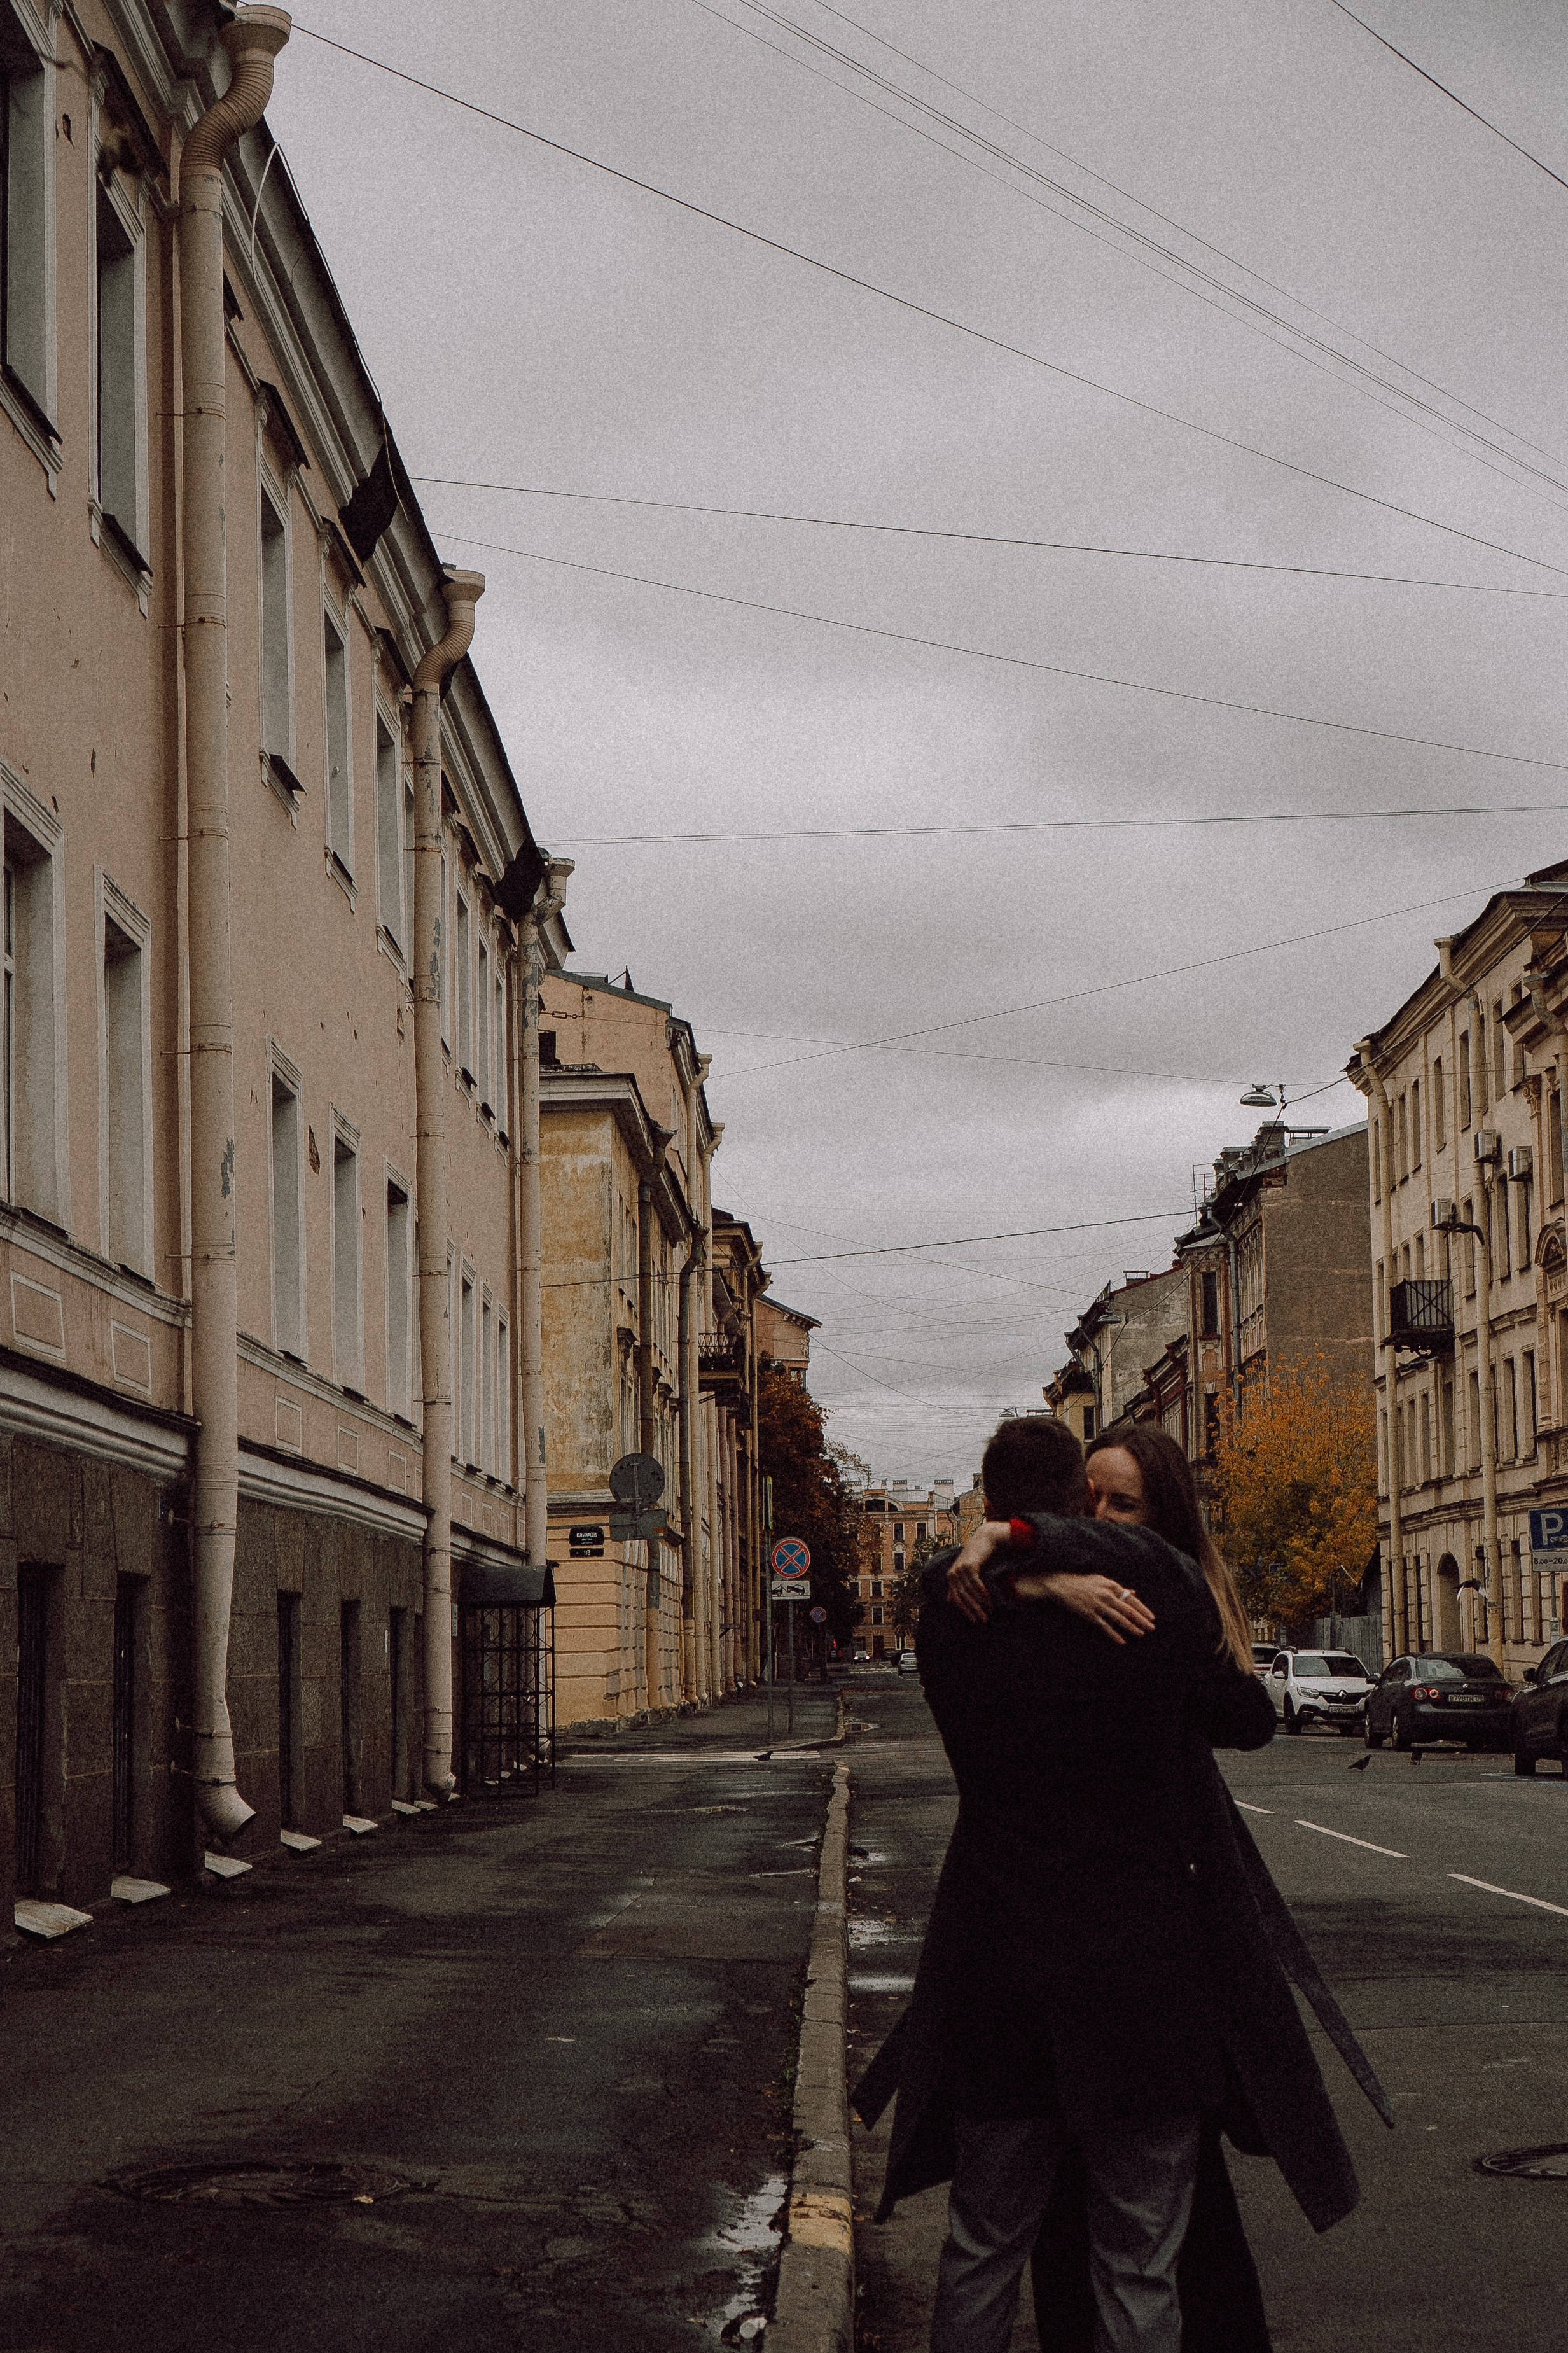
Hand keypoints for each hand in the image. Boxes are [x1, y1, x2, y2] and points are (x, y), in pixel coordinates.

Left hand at [945, 1521, 1011, 1623]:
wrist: (984, 1539)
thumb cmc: (975, 1557)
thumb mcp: (964, 1571)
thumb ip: (956, 1585)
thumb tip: (948, 1600)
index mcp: (950, 1577)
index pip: (955, 1599)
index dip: (965, 1611)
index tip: (974, 1621)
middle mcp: (953, 1573)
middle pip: (962, 1597)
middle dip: (973, 1610)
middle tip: (983, 1620)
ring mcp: (960, 1569)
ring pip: (970, 1592)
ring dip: (980, 1604)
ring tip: (988, 1612)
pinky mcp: (970, 1565)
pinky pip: (976, 1584)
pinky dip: (983, 1594)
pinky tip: (989, 1601)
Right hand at [1011, 1571, 1155, 1645]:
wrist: (1062, 1585)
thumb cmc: (1084, 1582)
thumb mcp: (1102, 1581)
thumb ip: (1118, 1588)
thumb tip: (1133, 1591)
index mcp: (1111, 1585)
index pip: (1131, 1598)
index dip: (1142, 1609)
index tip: (1152, 1617)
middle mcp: (1106, 1595)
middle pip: (1127, 1609)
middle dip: (1141, 1619)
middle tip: (1151, 1628)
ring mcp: (1098, 1605)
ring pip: (1118, 1618)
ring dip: (1131, 1627)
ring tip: (1141, 1634)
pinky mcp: (1089, 1614)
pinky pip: (1104, 1626)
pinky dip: (1114, 1634)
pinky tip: (1122, 1641)